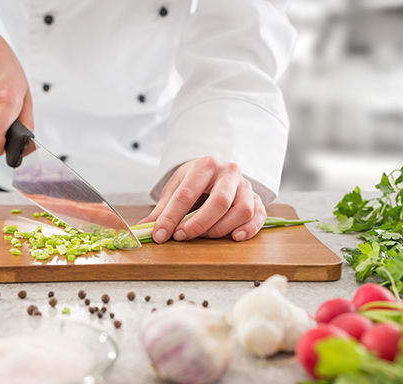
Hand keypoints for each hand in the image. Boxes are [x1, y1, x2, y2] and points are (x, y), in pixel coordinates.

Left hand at [141, 157, 266, 242]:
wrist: (216, 171)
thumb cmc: (195, 181)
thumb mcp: (176, 188)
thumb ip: (162, 209)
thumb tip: (144, 227)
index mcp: (205, 165)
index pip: (187, 193)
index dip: (171, 217)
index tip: (160, 234)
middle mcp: (229, 172)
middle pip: (219, 201)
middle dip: (198, 224)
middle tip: (182, 236)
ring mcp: (246, 185)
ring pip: (241, 210)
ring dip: (221, 229)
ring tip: (203, 236)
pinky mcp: (257, 199)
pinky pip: (259, 215)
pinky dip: (249, 229)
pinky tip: (234, 237)